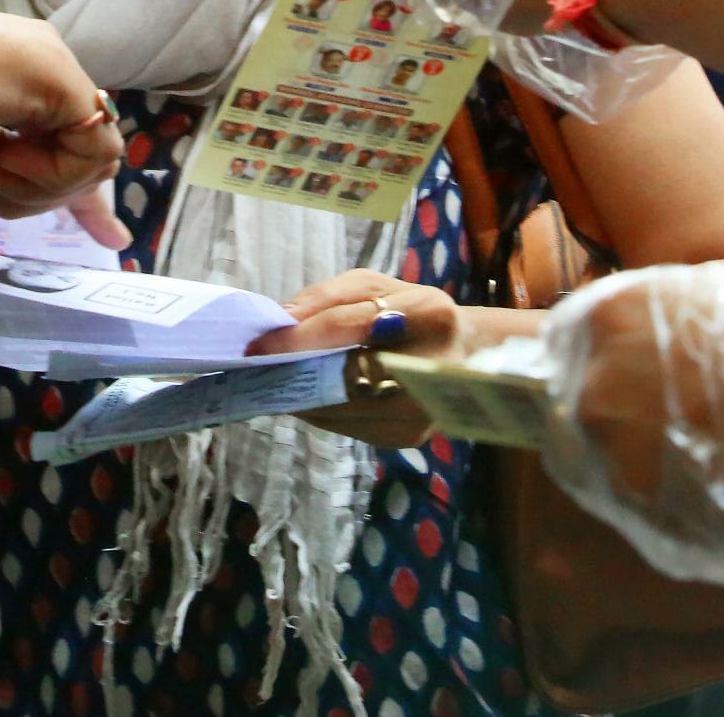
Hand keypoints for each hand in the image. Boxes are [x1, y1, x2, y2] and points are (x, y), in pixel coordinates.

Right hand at [0, 0, 131, 248]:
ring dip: (30, 188)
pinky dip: (43, 177)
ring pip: (92, 163)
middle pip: (87, 158)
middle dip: (42, 195)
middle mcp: (42, 62)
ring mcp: (52, 65)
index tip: (112, 236)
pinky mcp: (58, 79)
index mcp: (15, 73)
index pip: (74, 141)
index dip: (87, 194)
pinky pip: (91, 155)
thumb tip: (16, 182)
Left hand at [250, 271, 532, 447]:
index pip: (350, 325)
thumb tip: (280, 320)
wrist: (465, 355)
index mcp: (428, 311)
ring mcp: (422, 409)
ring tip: (275, 378)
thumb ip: (326, 296)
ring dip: (301, 394)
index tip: (258, 344)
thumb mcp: (372, 285)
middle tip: (257, 365)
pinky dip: (320, 410)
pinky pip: (346, 426)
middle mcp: (432, 364)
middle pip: (343, 374)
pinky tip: (308, 395)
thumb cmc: (411, 311)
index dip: (300, 336)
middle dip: (294, 370)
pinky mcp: (407, 437)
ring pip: (339, 408)